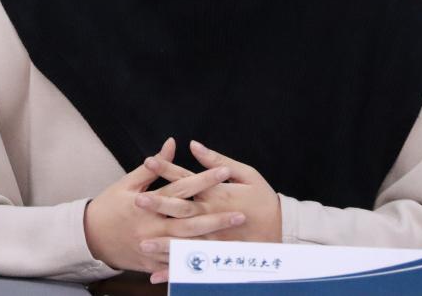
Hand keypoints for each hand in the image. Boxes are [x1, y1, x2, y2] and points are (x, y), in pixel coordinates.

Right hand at [83, 137, 245, 276]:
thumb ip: (154, 166)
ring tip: (232, 238)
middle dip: (216, 218)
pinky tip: (213, 261)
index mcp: (145, 202)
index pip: (181, 189)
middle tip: (240, 214)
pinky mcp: (150, 262)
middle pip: (189, 222)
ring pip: (186, 246)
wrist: (89, 237)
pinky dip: (193, 264)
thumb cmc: (109, 205)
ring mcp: (151, 246)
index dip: (203, 180)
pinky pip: (174, 265)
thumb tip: (172, 144)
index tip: (224, 171)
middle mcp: (150, 225)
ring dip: (210, 242)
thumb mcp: (127, 182)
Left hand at [137, 140, 281, 281]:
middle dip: (159, 205)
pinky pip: (194, 264)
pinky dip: (175, 270)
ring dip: (163, 243)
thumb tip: (194, 146)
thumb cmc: (263, 197)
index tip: (148, 161)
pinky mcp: (217, 254)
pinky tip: (155, 276)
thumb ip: (217, 161)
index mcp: (217, 193)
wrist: (283, 228)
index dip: (167, 169)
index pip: (187, 179)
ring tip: (142, 243)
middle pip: (182, 210)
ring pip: (185, 240)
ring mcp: (214, 237)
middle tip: (137, 201)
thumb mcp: (245, 173)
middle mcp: (213, 215)